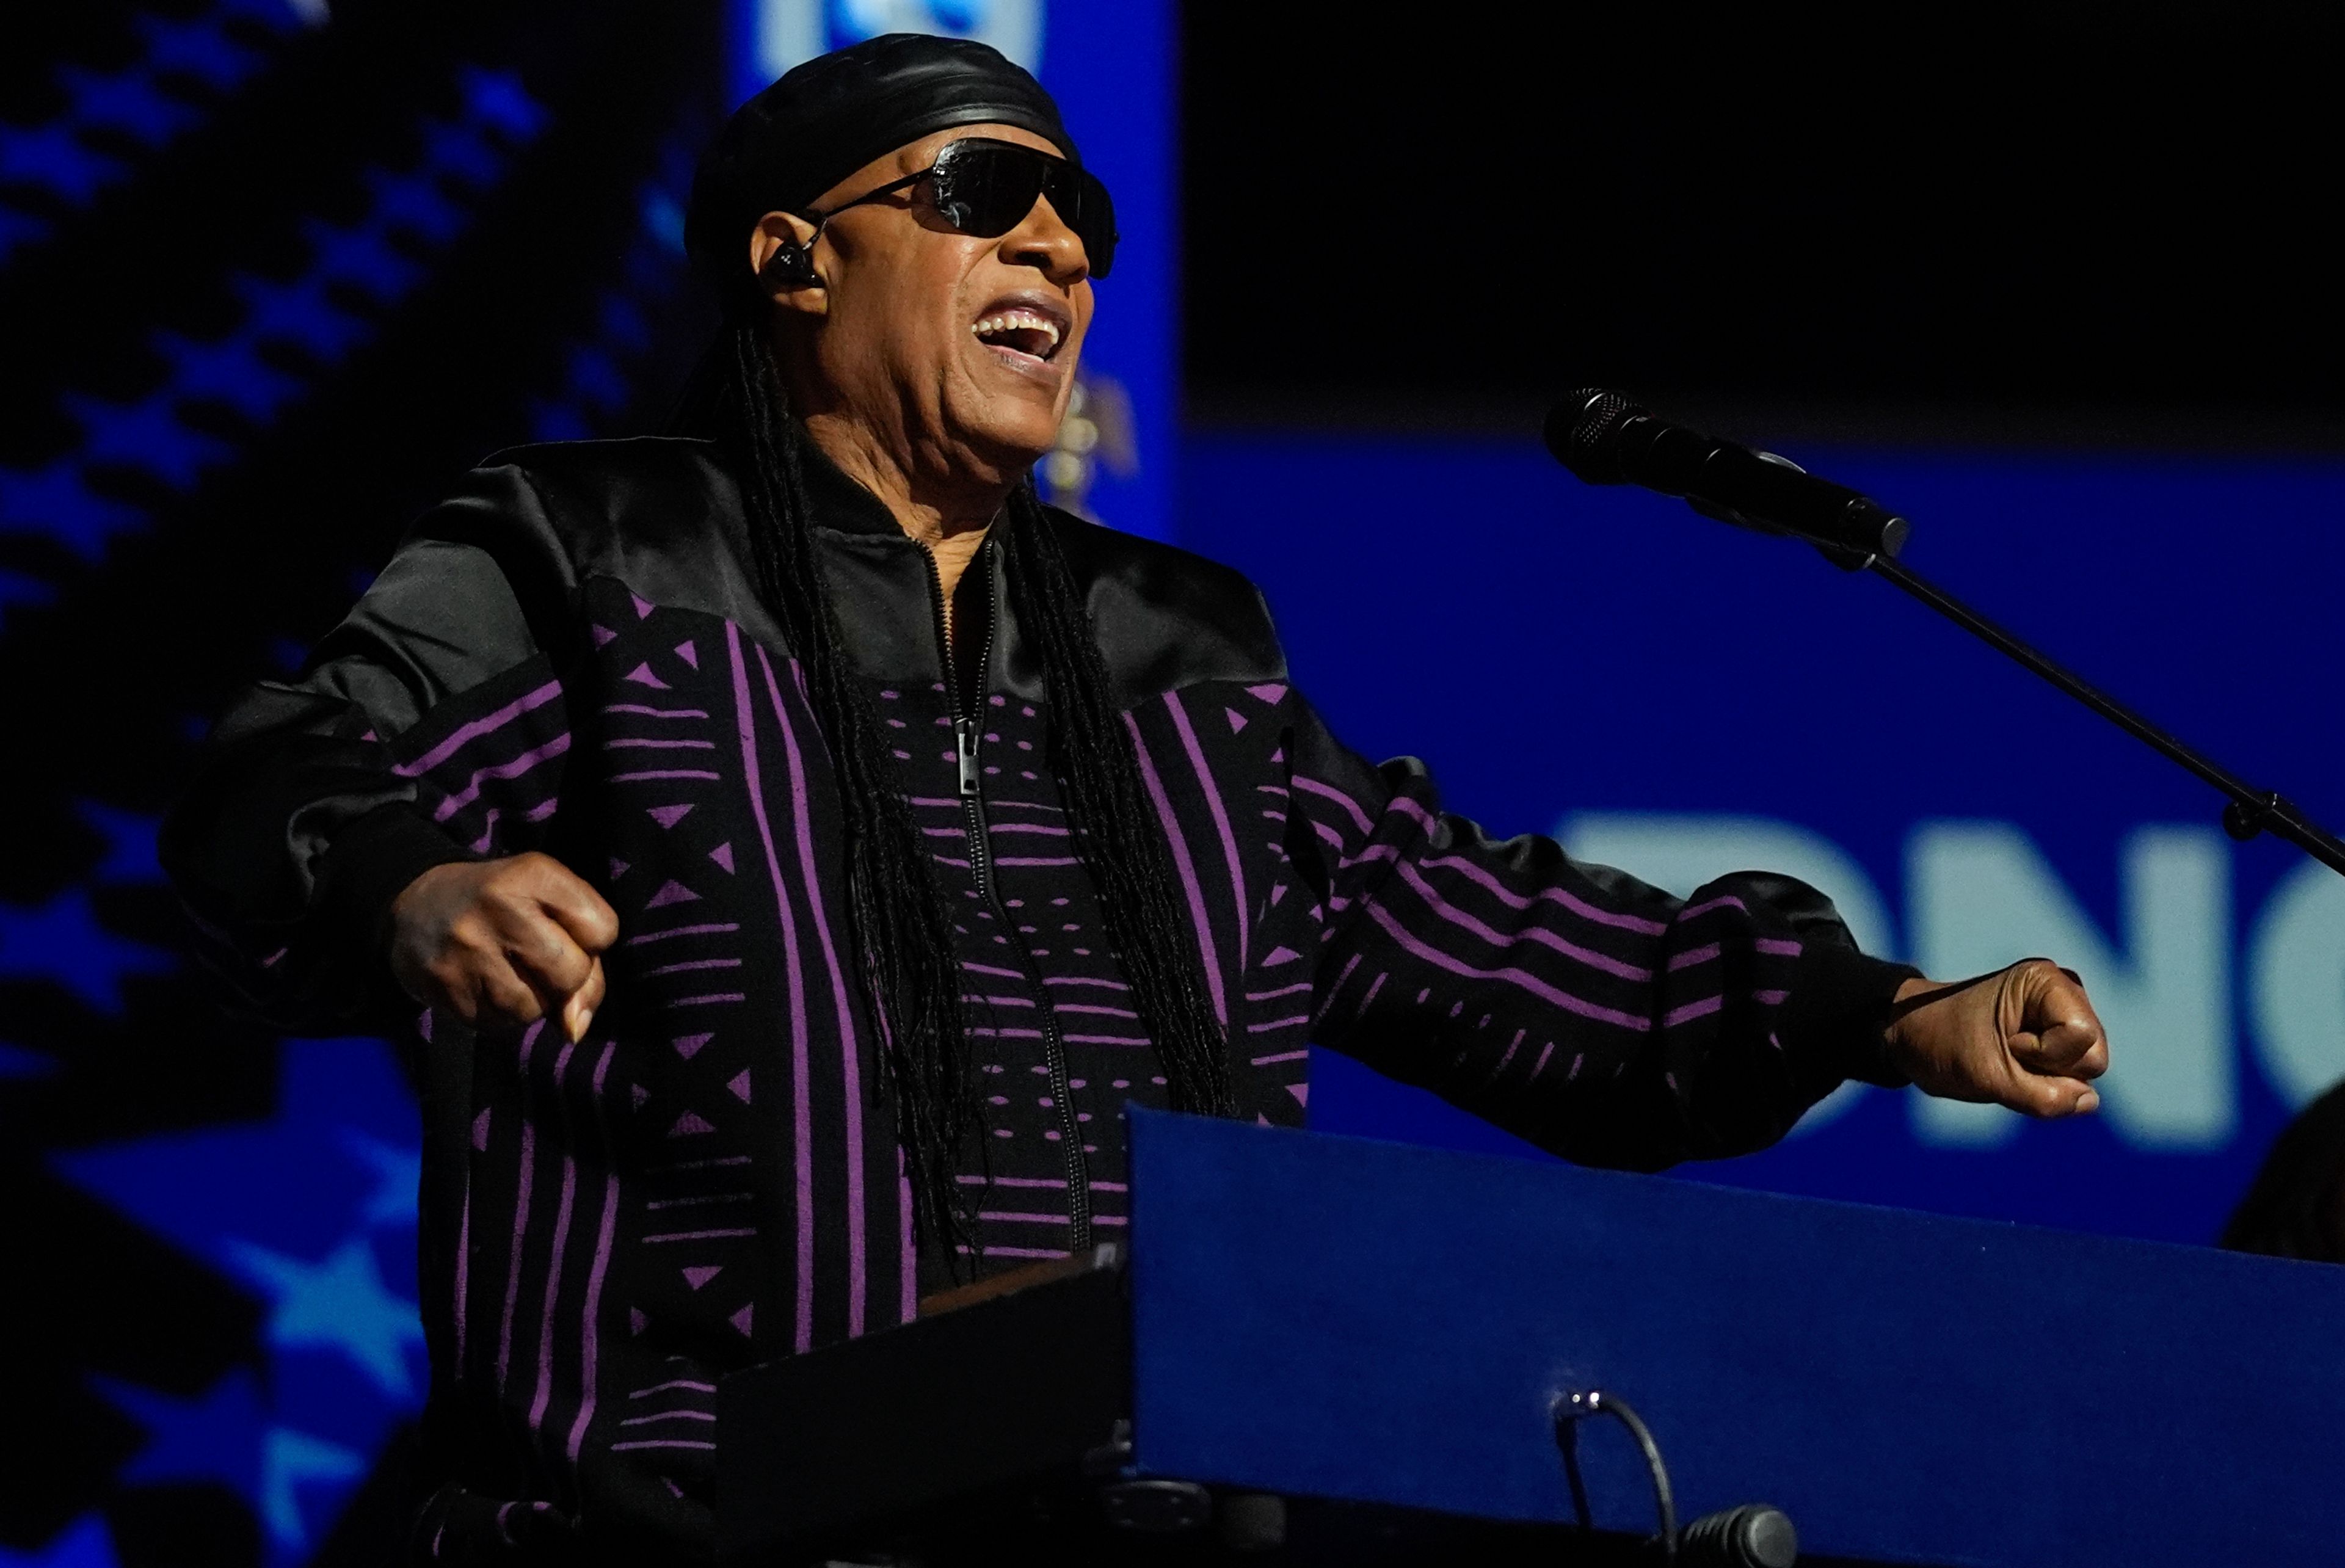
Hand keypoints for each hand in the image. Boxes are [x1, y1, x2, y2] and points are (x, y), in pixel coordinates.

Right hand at [388, 853, 617, 1041]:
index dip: (593, 942)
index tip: (567, 932)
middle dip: (567, 980)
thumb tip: (575, 1029)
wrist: (416, 902)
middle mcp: (499, 908)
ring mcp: (467, 949)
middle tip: (540, 964)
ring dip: (533, 1003)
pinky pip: (496, 1024)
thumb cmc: (502, 905)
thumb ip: (584, 959)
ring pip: (534, 1009)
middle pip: (571, 974)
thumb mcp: (549, 903)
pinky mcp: (444, 985)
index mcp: (534, 874)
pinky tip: (486, 986)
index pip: (603, 929)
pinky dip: (501, 1015)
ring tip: (510, 974)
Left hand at [1883, 959, 2109, 1117]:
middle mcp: (2065, 992)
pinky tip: (2013, 1064)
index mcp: (2046, 982)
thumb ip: (2046, 1097)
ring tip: (2006, 1057)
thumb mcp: (1991, 1077)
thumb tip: (2090, 1102)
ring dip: (2044, 1078)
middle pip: (2094, 1057)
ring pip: (2086, 1071)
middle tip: (2004, 1053)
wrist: (1914, 1036)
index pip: (2082, 1038)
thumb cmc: (1944, 1045)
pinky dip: (2042, 1081)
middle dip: (2050, 1070)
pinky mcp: (2058, 1036)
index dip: (2044, 1055)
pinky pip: (2072, 1077)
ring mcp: (2064, 1014)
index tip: (2004, 1042)